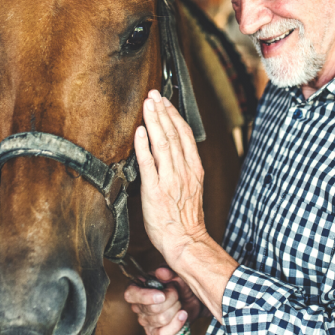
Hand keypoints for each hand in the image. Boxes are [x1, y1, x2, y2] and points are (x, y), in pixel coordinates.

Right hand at [123, 267, 204, 334]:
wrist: (191, 298)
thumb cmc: (179, 284)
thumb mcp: (177, 274)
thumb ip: (169, 272)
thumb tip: (161, 271)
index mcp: (138, 288)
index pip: (131, 295)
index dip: (145, 297)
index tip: (161, 295)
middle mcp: (138, 306)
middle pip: (152, 309)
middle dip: (171, 300)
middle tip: (177, 293)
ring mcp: (145, 321)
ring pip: (160, 320)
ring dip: (176, 310)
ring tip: (180, 302)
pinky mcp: (154, 333)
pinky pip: (162, 334)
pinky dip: (176, 324)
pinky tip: (183, 315)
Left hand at [134, 90, 208, 264]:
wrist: (185, 240)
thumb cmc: (186, 219)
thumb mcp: (192, 188)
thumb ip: (184, 169)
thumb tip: (173, 152)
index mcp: (194, 169)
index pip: (185, 135)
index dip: (175, 115)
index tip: (165, 102)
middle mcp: (183, 171)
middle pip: (174, 134)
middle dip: (163, 112)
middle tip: (154, 94)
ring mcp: (170, 179)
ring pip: (163, 144)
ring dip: (155, 121)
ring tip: (148, 104)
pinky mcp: (155, 190)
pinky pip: (149, 164)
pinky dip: (144, 146)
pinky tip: (140, 131)